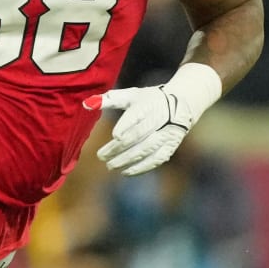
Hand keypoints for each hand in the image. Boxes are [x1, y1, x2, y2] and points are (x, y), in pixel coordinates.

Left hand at [87, 84, 202, 175]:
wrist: (181, 105)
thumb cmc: (149, 100)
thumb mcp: (131, 96)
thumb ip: (110, 99)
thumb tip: (87, 104)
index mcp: (148, 104)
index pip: (136, 116)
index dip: (126, 126)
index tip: (114, 135)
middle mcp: (159, 119)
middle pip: (138, 136)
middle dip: (119, 148)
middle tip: (102, 156)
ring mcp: (166, 134)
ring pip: (146, 150)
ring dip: (127, 160)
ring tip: (110, 166)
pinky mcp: (170, 147)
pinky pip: (156, 160)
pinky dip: (141, 167)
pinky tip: (126, 172)